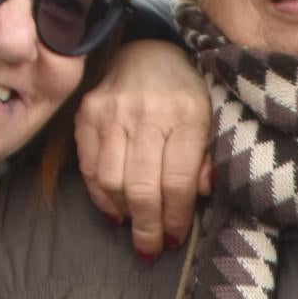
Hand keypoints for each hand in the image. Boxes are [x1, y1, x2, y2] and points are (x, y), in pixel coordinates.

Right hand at [74, 41, 210, 259]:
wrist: (147, 50)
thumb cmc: (185, 93)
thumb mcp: (210, 119)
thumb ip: (208, 156)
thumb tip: (203, 193)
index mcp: (186, 114)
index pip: (177, 181)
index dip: (175, 217)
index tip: (175, 237)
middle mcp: (146, 112)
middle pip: (142, 187)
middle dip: (147, 227)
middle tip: (151, 248)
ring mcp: (112, 112)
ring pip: (111, 181)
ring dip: (123, 214)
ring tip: (134, 227)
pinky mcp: (87, 113)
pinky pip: (88, 167)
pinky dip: (100, 196)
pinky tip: (114, 210)